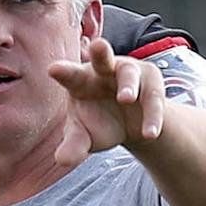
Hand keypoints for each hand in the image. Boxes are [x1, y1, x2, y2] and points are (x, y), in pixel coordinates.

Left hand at [48, 37, 165, 166]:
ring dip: (129, 85)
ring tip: (126, 98)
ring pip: (129, 74)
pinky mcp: (152, 82)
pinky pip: (153, 98)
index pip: (70, 76)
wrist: (132, 125)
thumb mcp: (85, 137)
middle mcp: (104, 71)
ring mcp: (130, 72)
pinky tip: (149, 134)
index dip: (64, 72)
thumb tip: (62, 160)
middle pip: (102, 58)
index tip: (53, 69)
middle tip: (98, 45)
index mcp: (80, 81)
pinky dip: (152, 116)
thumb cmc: (99, 124)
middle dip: (100, 51)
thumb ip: (74, 146)